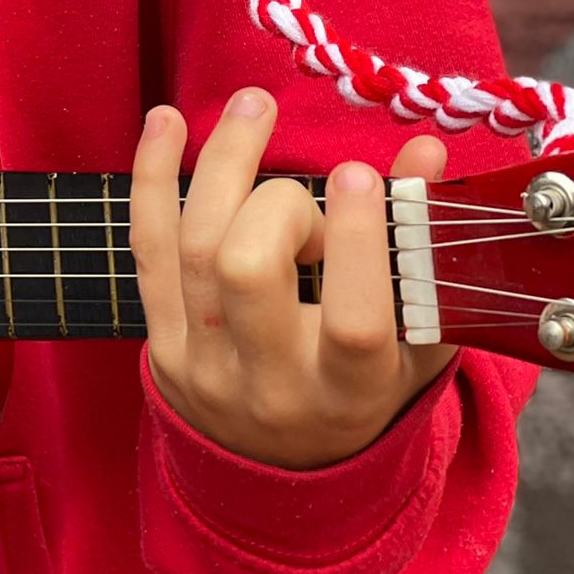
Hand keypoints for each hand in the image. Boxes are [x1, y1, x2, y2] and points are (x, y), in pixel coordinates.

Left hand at [129, 86, 456, 468]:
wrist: (281, 468)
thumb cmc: (365, 386)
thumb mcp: (415, 337)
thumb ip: (425, 246)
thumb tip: (424, 150)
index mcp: (349, 392)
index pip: (353, 322)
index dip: (357, 242)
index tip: (359, 174)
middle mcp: (270, 384)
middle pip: (248, 271)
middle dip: (280, 205)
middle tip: (306, 199)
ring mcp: (203, 364)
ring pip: (193, 245)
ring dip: (222, 160)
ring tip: (255, 105)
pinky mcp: (160, 341)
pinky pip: (147, 246)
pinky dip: (152, 176)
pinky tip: (167, 120)